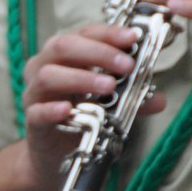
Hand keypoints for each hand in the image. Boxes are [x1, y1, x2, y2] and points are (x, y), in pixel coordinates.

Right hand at [20, 23, 165, 182]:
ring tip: (109, 86)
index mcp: (63, 57)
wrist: (59, 156)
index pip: (83, 34)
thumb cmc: (83, 118)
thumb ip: (132, 98)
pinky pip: (37, 111)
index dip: (107, 34)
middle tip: (126, 64)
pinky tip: (69, 110)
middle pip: (62, 46)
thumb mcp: (111, 104)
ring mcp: (35, 94)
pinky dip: (52, 109)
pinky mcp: (32, 121)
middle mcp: (44, 68)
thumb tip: (158, 98)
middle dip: (97, 52)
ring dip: (81, 77)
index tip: (132, 37)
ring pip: (48, 75)